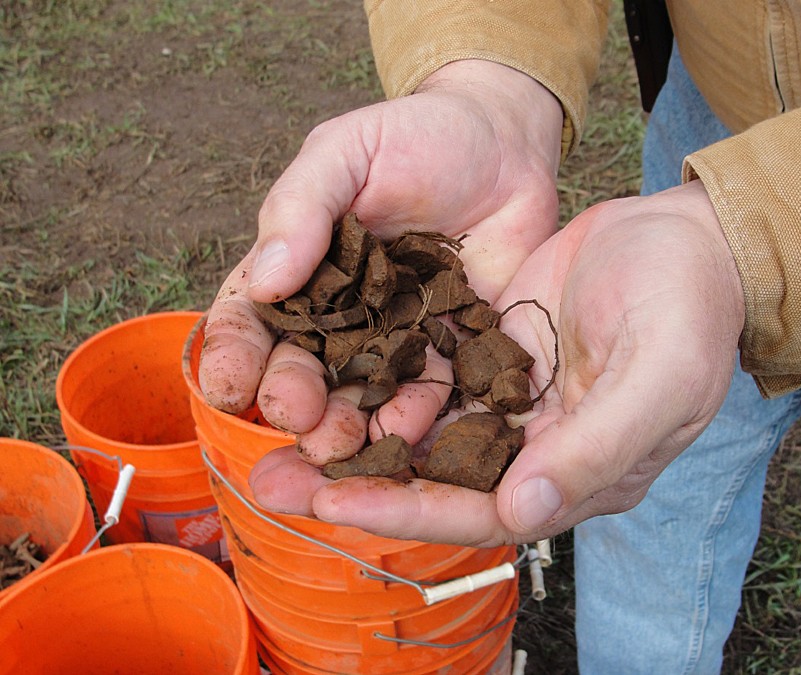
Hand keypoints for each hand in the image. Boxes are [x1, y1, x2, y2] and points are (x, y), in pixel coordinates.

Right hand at [199, 60, 562, 444]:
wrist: (504, 145)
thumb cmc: (416, 137)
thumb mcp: (346, 153)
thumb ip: (301, 207)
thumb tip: (263, 280)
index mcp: (300, 271)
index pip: (251, 321)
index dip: (234, 355)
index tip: (227, 384)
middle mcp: (342, 317)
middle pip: (303, 369)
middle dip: (291, 399)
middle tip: (294, 416)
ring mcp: (396, 339)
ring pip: (361, 395)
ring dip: (345, 425)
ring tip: (339, 443)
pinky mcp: (451, 351)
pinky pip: (430, 393)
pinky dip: (415, 416)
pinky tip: (406, 431)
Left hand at [253, 181, 745, 545]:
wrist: (691, 239)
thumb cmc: (689, 307)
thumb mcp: (660, 375)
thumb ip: (596, 446)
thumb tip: (523, 510)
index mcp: (577, 473)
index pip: (481, 510)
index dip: (409, 511)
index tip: (335, 502)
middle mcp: (536, 450)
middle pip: (434, 481)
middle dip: (355, 482)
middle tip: (269, 480)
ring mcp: (512, 402)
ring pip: (420, 432)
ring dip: (352, 434)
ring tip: (275, 432)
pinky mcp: (493, 355)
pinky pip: (428, 379)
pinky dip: (378, 384)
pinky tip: (324, 376)